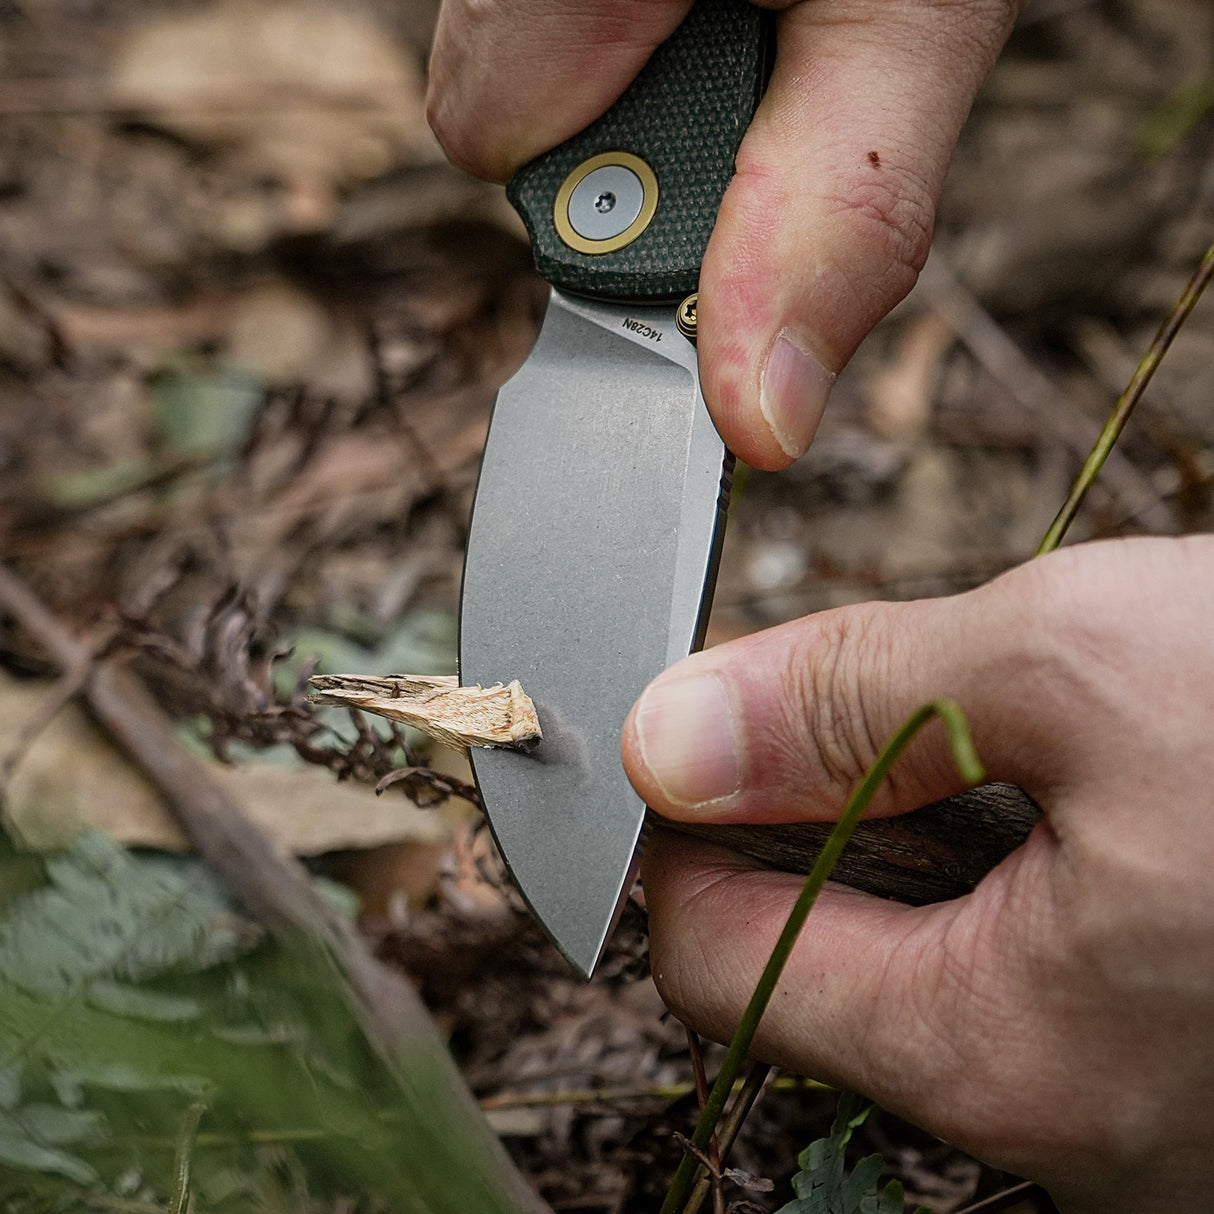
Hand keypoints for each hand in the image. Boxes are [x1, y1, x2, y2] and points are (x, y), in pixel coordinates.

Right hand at [426, 0, 1020, 469]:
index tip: (708, 151)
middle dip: (624, 127)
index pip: (491, 132)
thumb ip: (828, 218)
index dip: (615, 183)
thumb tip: (757, 421)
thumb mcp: (909, 25)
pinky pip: (533, 15)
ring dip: (622, 72)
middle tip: (746, 48)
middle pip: (493, 103)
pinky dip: (617, 29)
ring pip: (509, 57)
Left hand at [621, 536, 1213, 1212]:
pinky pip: (1036, 951)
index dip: (674, 837)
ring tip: (991, 715)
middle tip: (843, 689)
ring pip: (930, 946)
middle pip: (821, 956)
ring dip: (914, 818)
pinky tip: (1074, 767)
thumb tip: (668, 734)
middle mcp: (1063, 1114)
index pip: (719, 964)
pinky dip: (1009, 847)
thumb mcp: (1081, 667)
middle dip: (804, 810)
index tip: (679, 728)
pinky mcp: (1193, 1043)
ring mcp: (1136, 1094)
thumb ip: (848, 704)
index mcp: (1003, 1054)